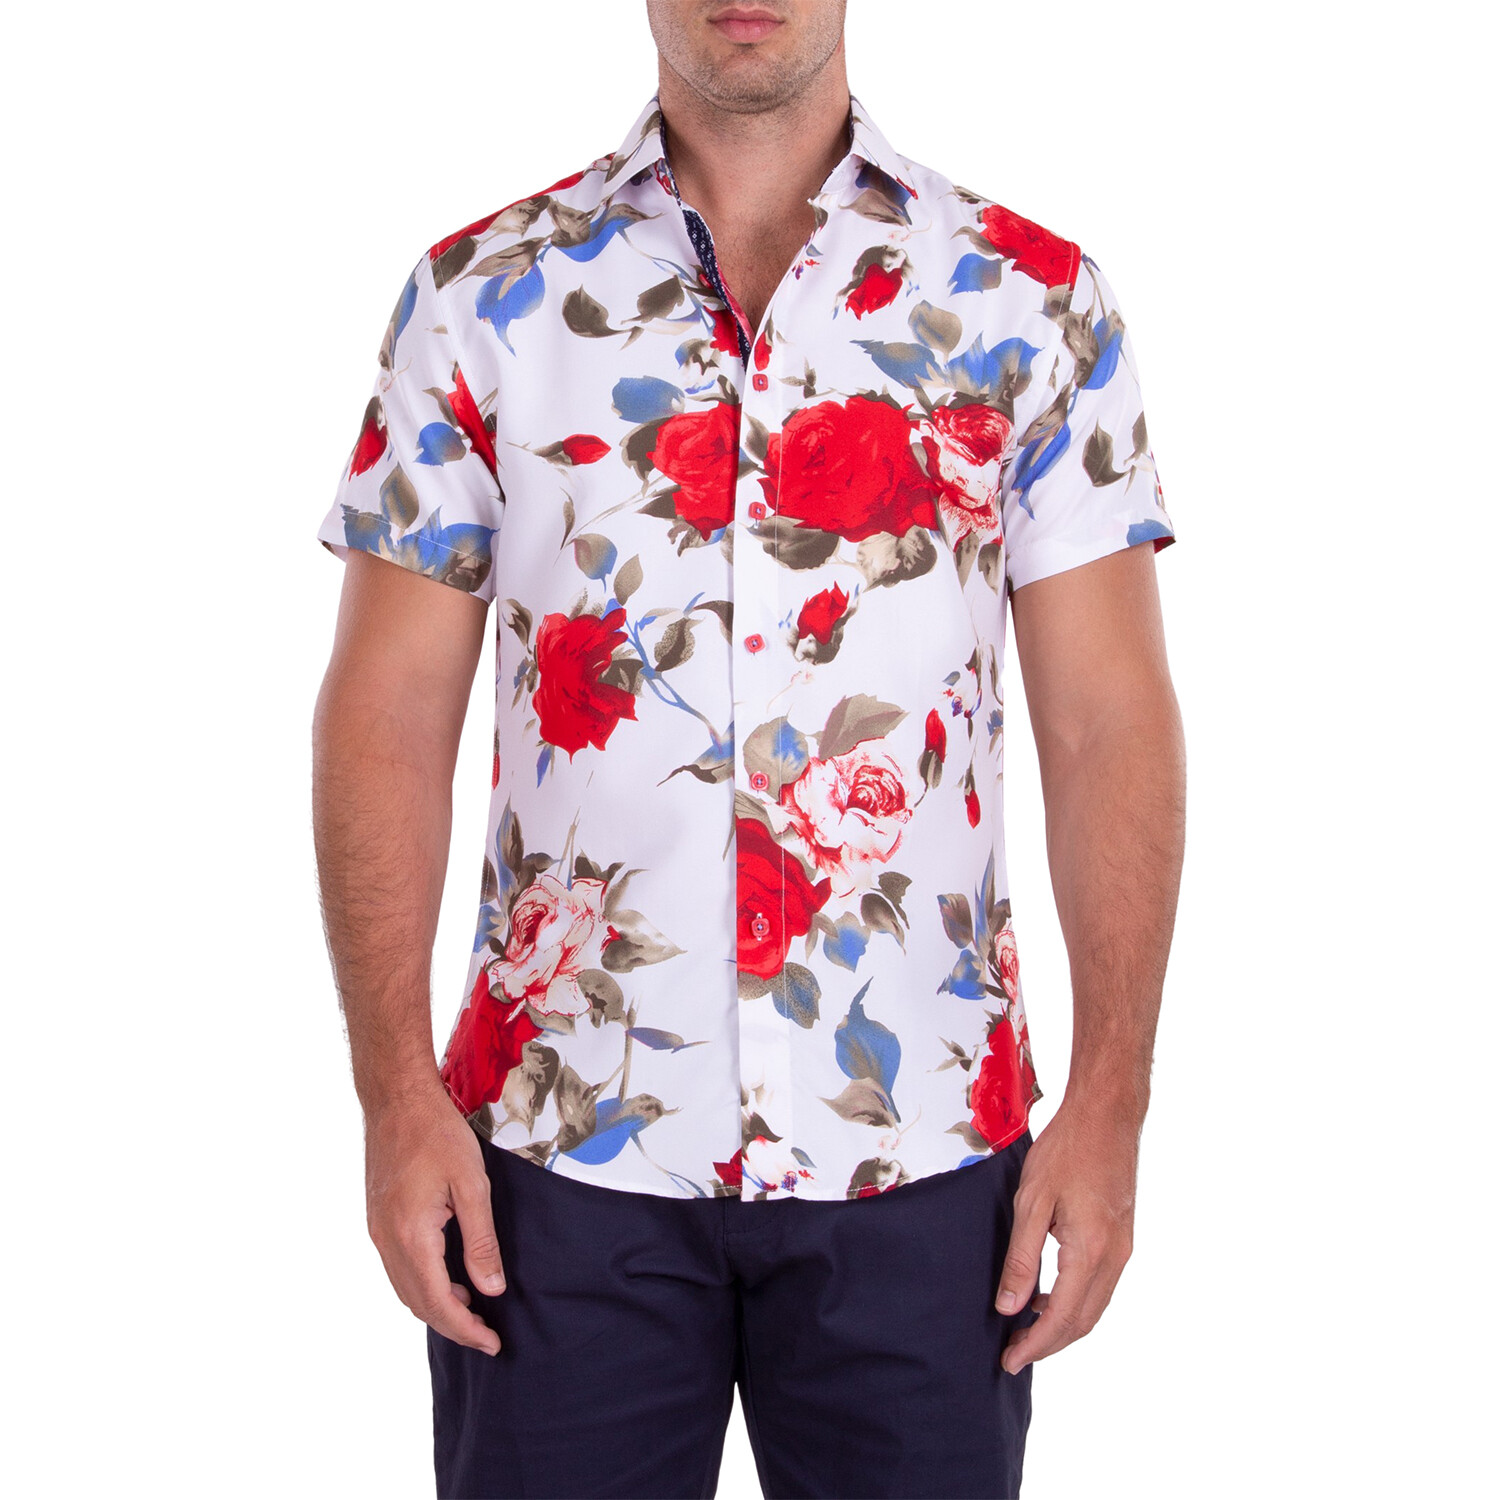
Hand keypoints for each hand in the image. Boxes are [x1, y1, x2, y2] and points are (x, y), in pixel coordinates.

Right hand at [364, 1084, 505, 1354]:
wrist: (396, 1098)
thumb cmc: (438, 1133)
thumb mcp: (472, 1185)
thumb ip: (481, 1241)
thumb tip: (490, 1290)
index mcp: (411, 1236)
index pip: (439, 1302)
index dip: (467, 1329)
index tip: (493, 1344)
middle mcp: (387, 1241)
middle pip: (418, 1303)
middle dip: (453, 1325)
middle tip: (487, 1336)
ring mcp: (378, 1231)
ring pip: (405, 1288)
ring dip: (436, 1305)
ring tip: (472, 1309)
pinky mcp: (378, 1218)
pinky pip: (399, 1268)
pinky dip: (423, 1283)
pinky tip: (448, 1276)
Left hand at [995, 1097, 1139, 1373]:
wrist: (1107, 1114)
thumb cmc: (1067, 1148)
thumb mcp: (1032, 1201)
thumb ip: (1021, 1258)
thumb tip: (1009, 1307)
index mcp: (1090, 1251)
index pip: (1062, 1318)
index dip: (1035, 1345)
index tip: (1009, 1360)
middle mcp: (1114, 1257)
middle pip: (1083, 1321)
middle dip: (1048, 1344)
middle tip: (1013, 1354)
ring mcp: (1123, 1248)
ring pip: (1094, 1306)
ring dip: (1062, 1325)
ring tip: (1024, 1330)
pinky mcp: (1122, 1237)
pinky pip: (1099, 1285)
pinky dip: (1075, 1302)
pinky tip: (1047, 1295)